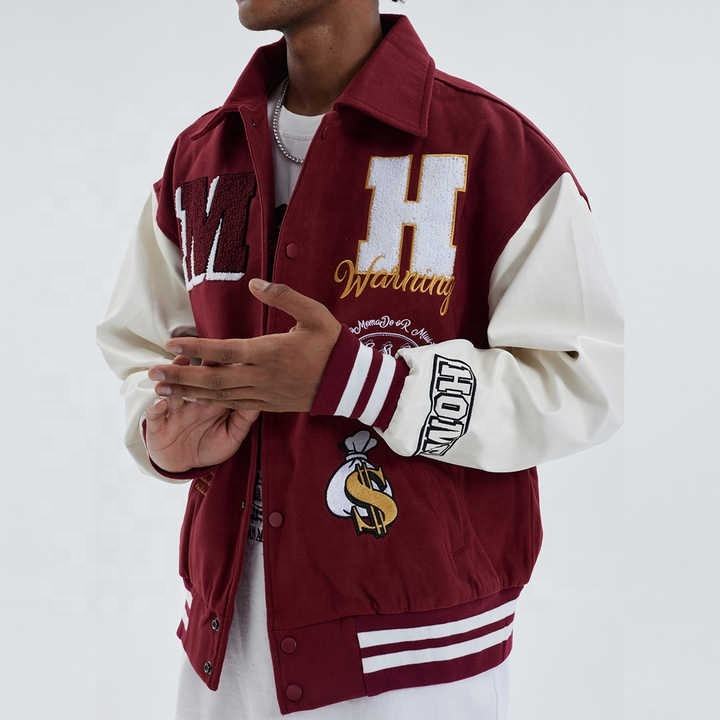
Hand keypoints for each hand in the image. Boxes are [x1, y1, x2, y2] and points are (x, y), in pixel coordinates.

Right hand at [144, 355, 259, 472]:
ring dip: (168, 380)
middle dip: (191, 365)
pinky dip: (156, 408)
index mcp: (212, 399)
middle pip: (191, 377)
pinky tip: (161, 404)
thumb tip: (260, 401)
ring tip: (167, 372)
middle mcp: (192, 399)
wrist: (184, 464)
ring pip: (169, 390)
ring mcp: (173, 409)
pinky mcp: (157, 423)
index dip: (218, 365)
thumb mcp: (232, 434)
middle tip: (191, 355)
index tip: (222, 354)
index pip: (215, 376)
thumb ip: (244, 418)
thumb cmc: (212, 445)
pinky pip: (154, 413)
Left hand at [148, 279, 341, 412]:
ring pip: (219, 396)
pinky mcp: (267, 404)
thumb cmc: (332, 345)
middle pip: (213, 379)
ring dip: (188, 393)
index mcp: (270, 352)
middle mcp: (262, 376)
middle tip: (152, 374)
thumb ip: (284, 296)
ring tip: (161, 389)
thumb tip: (254, 283)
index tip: (169, 345)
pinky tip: (192, 400)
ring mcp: (264, 393)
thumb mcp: (314, 314)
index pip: (224, 351)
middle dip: (180, 376)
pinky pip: (233, 406)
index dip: (195, 349)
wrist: (350, 382)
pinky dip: (210, 403)